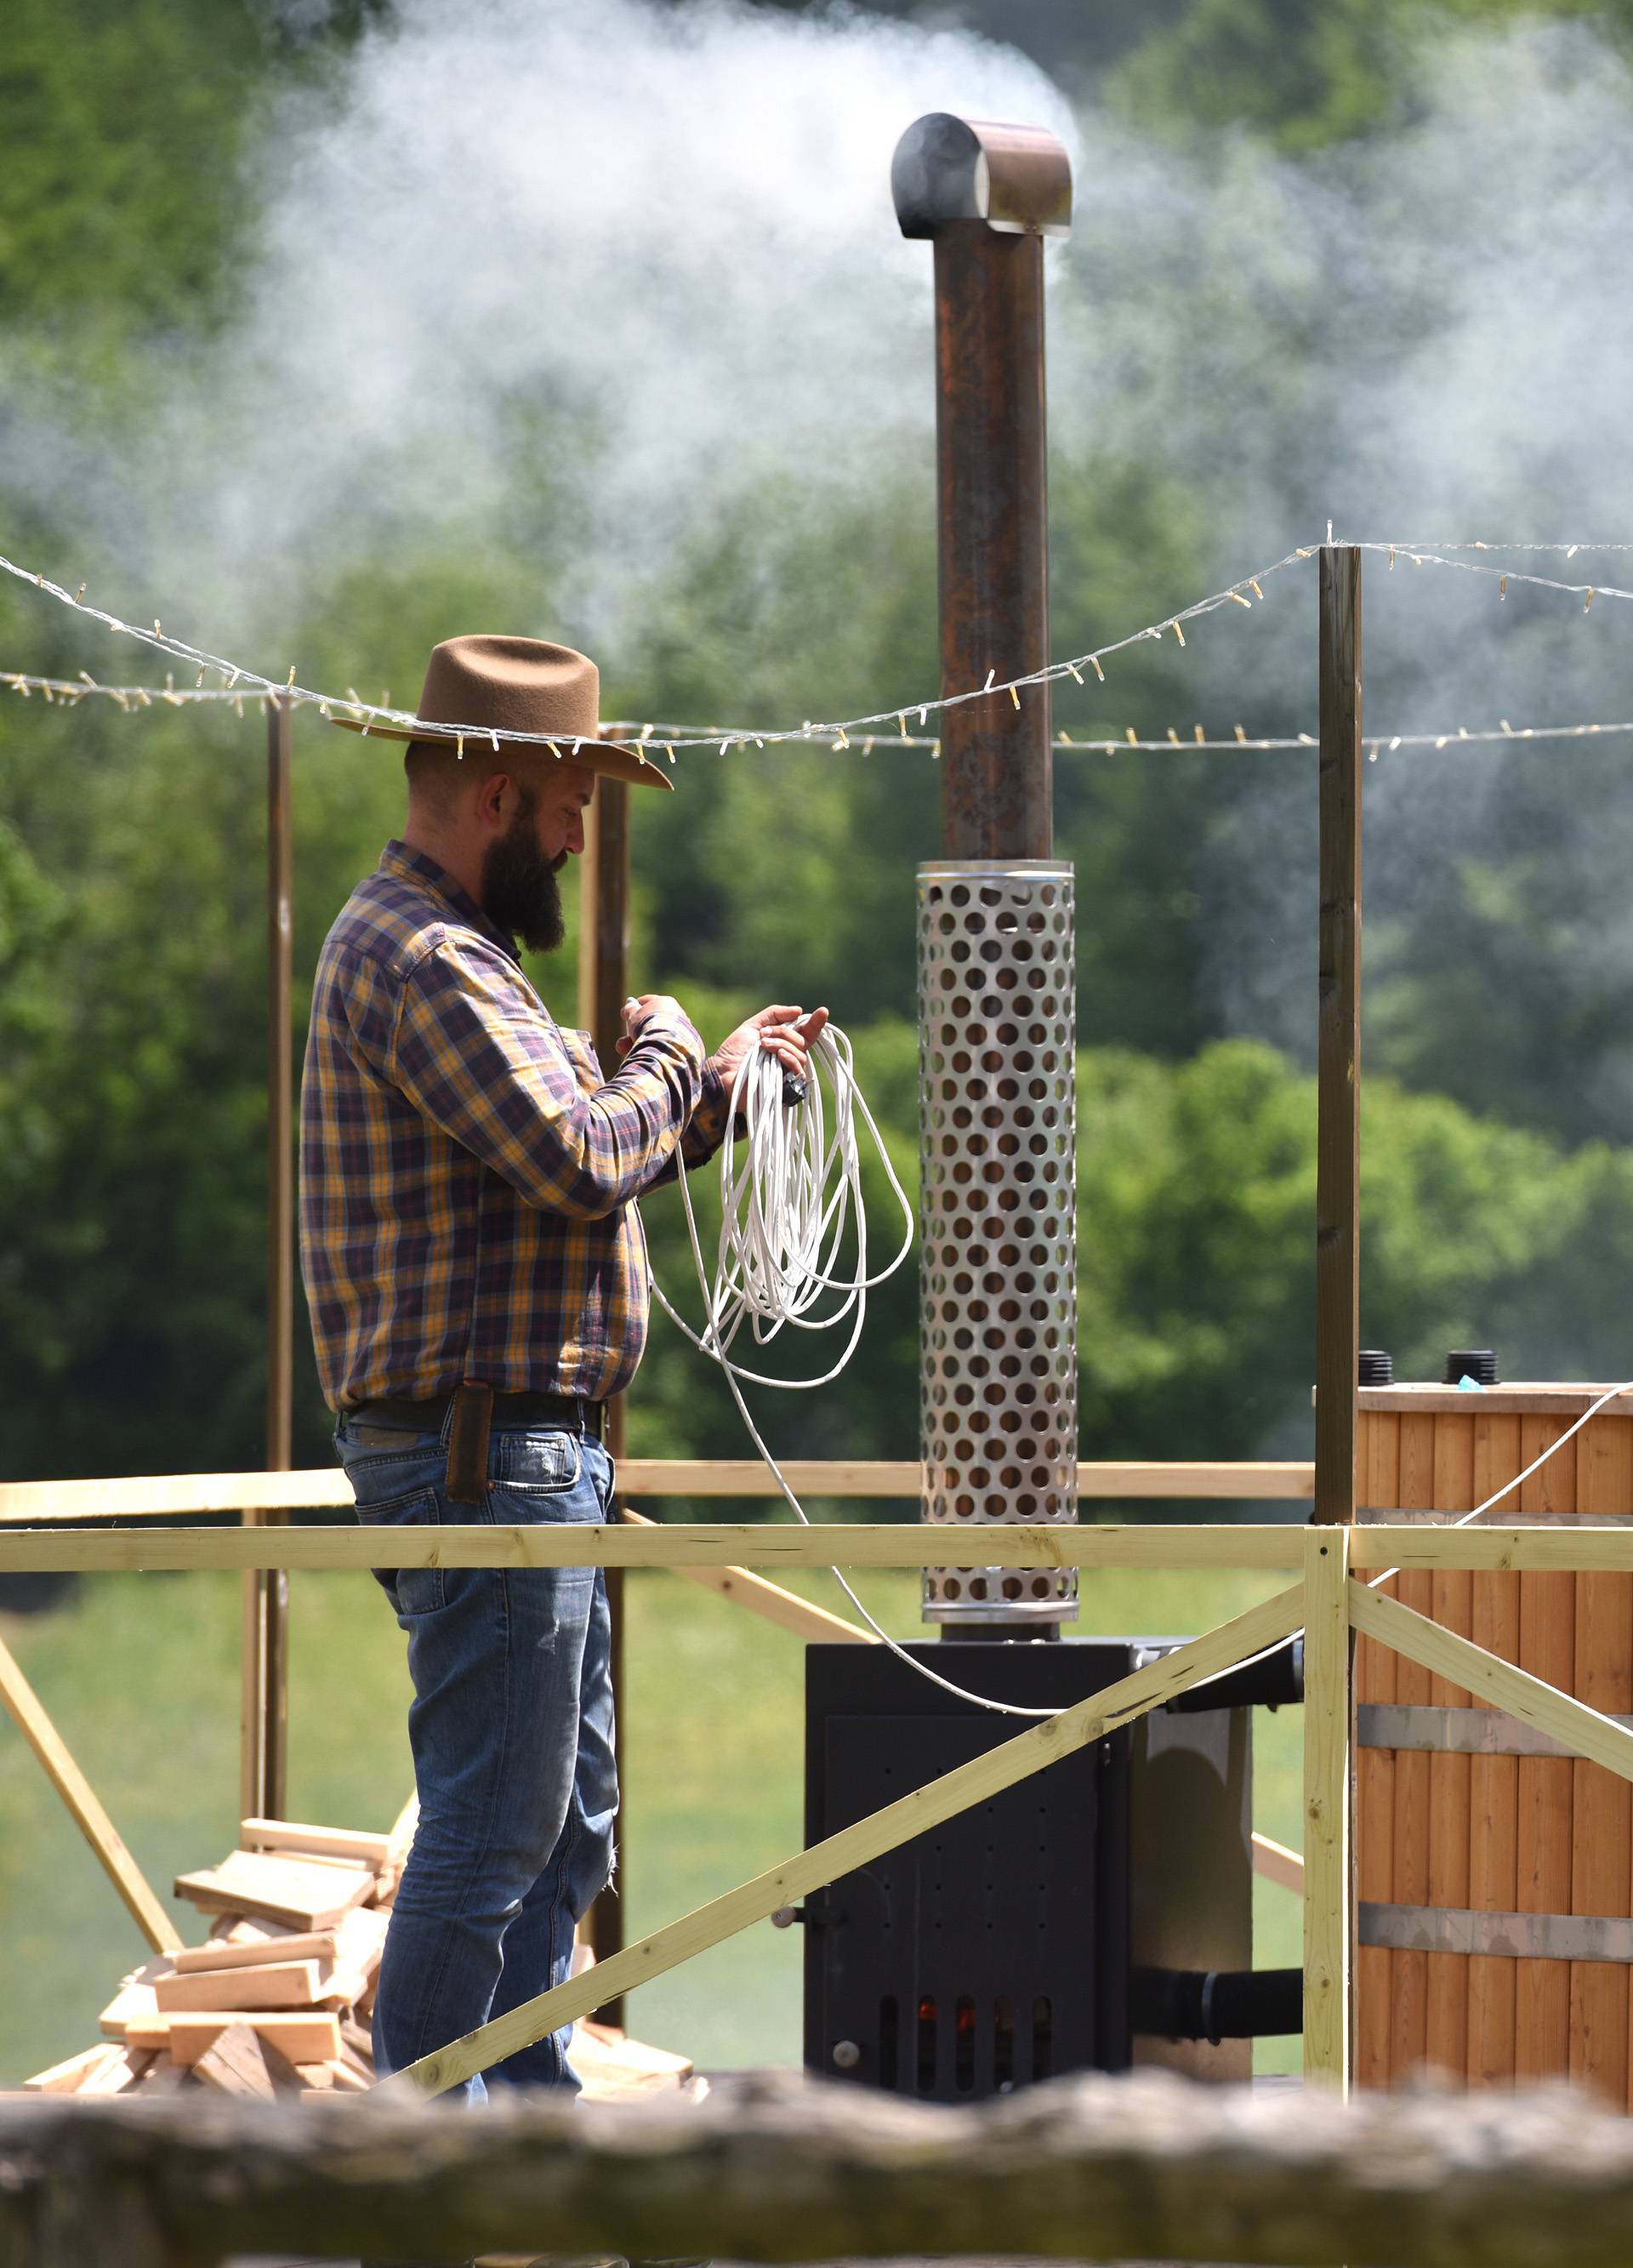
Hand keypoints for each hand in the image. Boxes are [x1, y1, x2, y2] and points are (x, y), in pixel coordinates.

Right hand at [616, 993, 689, 1057]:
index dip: (635, 1007)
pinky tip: (642, 1056)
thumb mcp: (633, 1015)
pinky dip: (652, 1051)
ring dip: (638, 1044)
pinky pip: (663, 1048)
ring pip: (656, 1037)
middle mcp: (677, 1015)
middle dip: (633, 1032)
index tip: (624, 1014)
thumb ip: (630, 1009)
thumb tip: (630, 1002)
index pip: (648, 1002)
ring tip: (624, 1051)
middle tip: (620, 1043)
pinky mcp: (684, 1047)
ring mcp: (682, 1032)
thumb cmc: (647, 1026)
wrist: (666, 1046)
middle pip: (651, 1023)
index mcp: (666, 1002)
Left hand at [709, 1003, 829, 1089]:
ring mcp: (788, 1072)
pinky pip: (798, 1069)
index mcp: (784, 1043)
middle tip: (764, 1034)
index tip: (822, 1011)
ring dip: (782, 1044)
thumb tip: (799, 1010)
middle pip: (802, 1040)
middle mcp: (789, 1057)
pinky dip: (790, 1058)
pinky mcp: (787, 1086)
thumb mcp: (753, 1026)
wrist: (723, 1072)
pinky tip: (778, 1054)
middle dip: (784, 1032)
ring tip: (763, 1045)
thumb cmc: (735, 1052)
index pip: (806, 1033)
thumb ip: (774, 1014)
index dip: (816, 1022)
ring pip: (801, 1053)